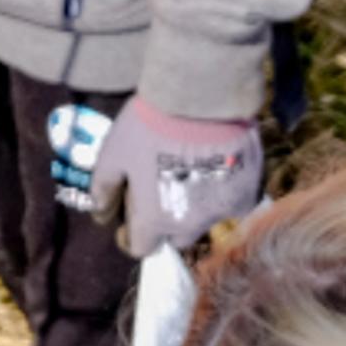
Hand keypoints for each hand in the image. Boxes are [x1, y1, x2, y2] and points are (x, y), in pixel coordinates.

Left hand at [85, 95, 260, 255]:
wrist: (201, 98)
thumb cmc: (150, 124)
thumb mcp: (114, 153)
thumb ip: (104, 188)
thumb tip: (100, 215)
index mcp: (152, 220)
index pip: (141, 248)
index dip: (134, 235)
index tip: (133, 218)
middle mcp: (187, 225)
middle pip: (175, 238)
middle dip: (166, 222)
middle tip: (163, 190)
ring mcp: (219, 212)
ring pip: (205, 220)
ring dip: (196, 206)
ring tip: (192, 172)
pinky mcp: (245, 195)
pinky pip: (234, 204)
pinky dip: (225, 193)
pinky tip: (219, 169)